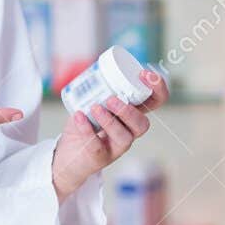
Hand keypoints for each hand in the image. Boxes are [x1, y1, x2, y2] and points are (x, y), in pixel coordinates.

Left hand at [51, 69, 169, 200]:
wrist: (66, 154)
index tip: (144, 74)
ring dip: (110, 121)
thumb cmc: (84, 124)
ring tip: (94, 107)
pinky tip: (78, 116)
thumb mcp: (92, 101)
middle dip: (128, 111)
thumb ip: (96, 86)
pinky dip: (87, 129)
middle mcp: (129, 131)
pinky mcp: (100, 157)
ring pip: (124, 137)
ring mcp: (116, 147)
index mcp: (132, 113)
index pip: (156, 101)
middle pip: (143, 124)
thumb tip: (95, 67)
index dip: (158, 88)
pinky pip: (97, 146)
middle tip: (111, 99)